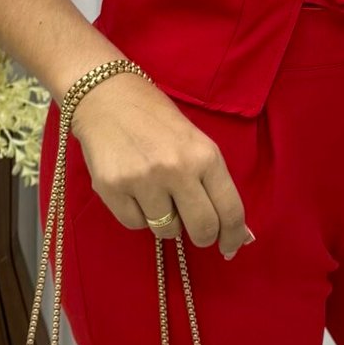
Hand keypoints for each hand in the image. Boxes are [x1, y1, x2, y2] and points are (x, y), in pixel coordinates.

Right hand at [69, 76, 253, 259]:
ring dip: (165, 221)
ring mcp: (143, 181)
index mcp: (205, 155)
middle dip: (202, 235)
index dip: (233, 236)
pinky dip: (138, 215)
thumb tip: (237, 233)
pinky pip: (135, 224)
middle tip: (195, 228)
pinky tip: (134, 190)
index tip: (230, 247)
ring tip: (156, 193)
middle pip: (202, 229)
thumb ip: (213, 184)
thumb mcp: (195, 143)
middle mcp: (177, 169)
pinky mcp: (112, 189)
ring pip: (166, 230)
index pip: (230, 210)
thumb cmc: (156, 120)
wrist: (106, 97)